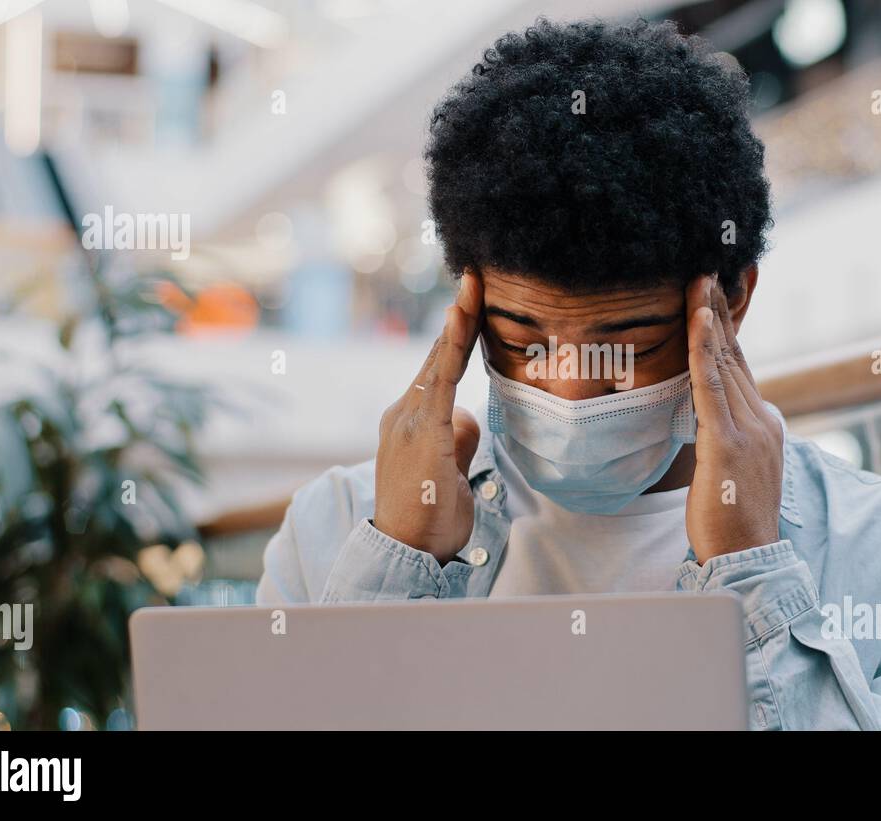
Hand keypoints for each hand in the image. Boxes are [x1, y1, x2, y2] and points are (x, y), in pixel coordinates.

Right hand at [373, 274, 482, 563]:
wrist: (407, 551)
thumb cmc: (428, 517)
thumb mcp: (451, 470)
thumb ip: (458, 438)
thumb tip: (468, 415)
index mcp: (410, 421)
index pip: (437, 370)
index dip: (456, 336)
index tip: (473, 302)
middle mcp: (403, 414)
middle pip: (436, 357)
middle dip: (459, 316)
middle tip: (477, 278)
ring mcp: (409, 422)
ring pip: (437, 363)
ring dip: (458, 323)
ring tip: (474, 288)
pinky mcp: (422, 433)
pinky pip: (441, 382)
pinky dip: (451, 350)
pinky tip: (459, 321)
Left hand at [685, 274, 783, 563]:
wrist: (748, 557)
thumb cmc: (732, 521)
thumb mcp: (731, 469)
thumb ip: (724, 436)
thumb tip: (706, 417)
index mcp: (763, 424)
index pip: (739, 366)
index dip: (726, 328)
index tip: (713, 293)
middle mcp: (762, 418)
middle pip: (734, 354)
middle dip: (717, 310)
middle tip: (704, 269)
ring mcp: (748, 428)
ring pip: (725, 362)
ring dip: (710, 317)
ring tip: (699, 280)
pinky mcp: (728, 441)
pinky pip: (713, 386)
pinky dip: (705, 350)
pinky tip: (699, 321)